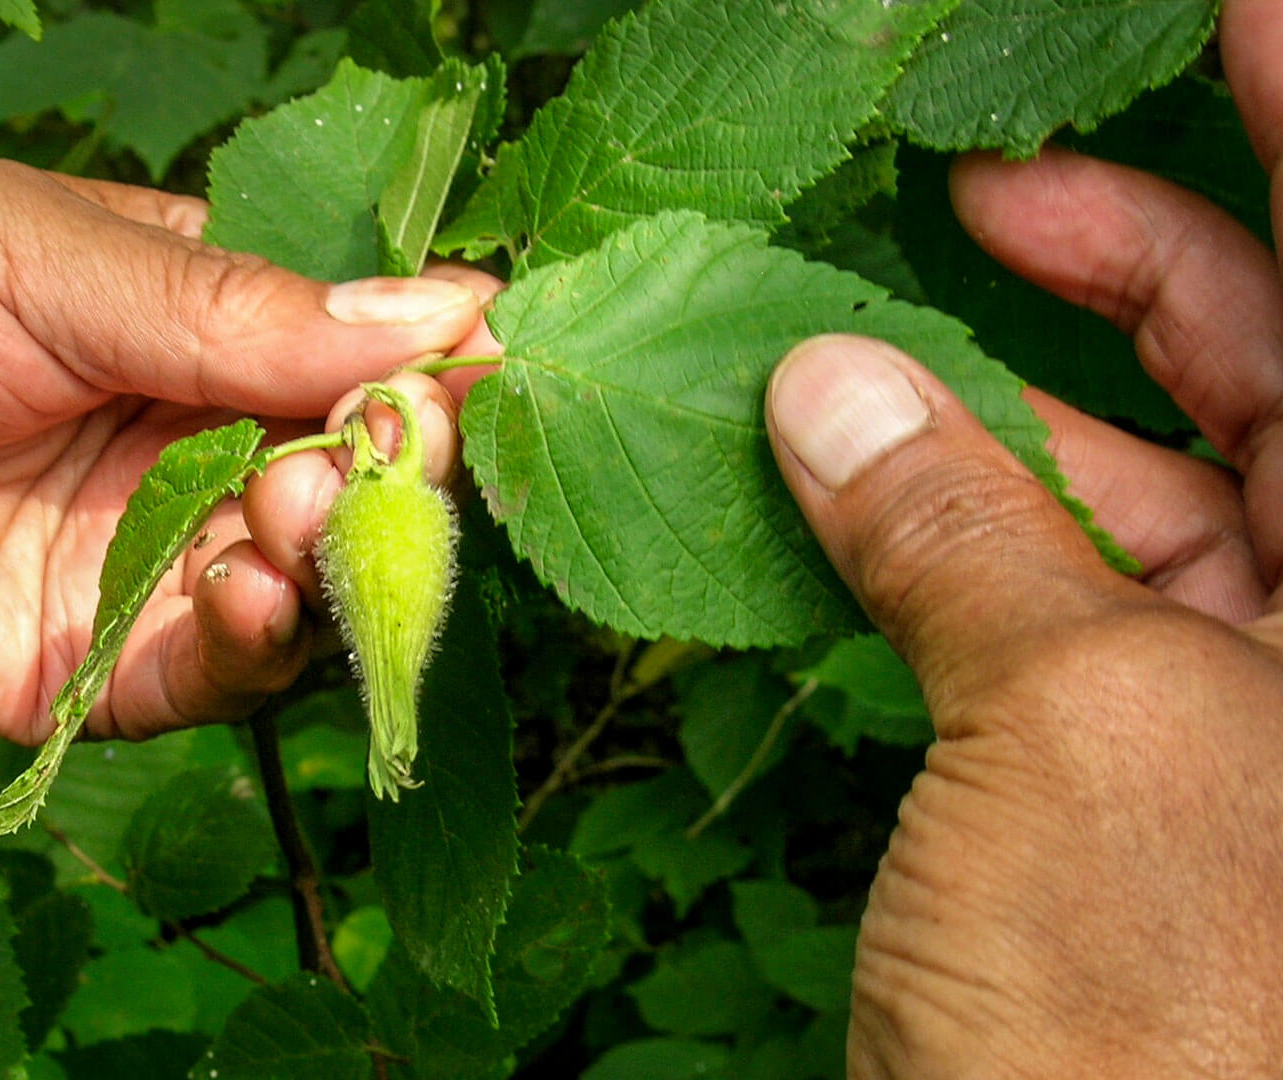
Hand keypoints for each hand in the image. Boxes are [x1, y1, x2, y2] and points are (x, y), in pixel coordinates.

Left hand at [0, 158, 491, 908]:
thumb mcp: (34, 252)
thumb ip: (230, 306)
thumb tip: (441, 311)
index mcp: (164, 317)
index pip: (333, 339)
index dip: (411, 351)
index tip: (482, 351)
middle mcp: (165, 440)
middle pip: (338, 466)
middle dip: (388, 457)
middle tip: (407, 440)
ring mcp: (129, 557)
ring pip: (293, 576)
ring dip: (327, 546)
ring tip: (302, 497)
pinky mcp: (82, 668)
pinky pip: (208, 670)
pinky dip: (251, 637)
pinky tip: (247, 578)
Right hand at [765, 2, 1282, 1072]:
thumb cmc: (1166, 1027)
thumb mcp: (1071, 735)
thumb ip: (960, 534)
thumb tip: (833, 389)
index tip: (1227, 10)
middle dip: (1144, 257)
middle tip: (997, 176)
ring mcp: (1265, 715)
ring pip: (1160, 488)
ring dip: (1011, 406)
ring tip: (862, 341)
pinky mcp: (1150, 780)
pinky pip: (1069, 602)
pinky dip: (964, 533)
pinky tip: (856, 476)